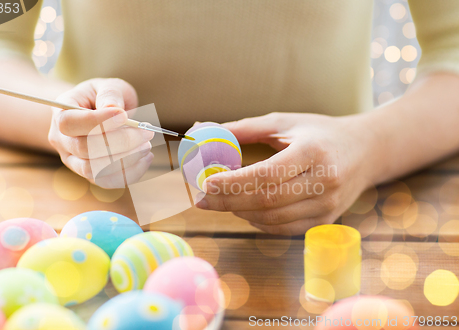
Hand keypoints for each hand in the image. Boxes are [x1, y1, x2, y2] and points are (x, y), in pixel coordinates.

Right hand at [48, 78, 154, 187]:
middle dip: (121, 142)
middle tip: (147, 133)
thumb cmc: (103, 97)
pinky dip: (130, 173)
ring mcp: (74, 161)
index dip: (97, 121)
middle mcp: (62, 141)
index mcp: (60, 113)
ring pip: (95, 170)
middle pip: (85, 149)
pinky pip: (108, 181)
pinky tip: (146, 158)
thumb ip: (110, 94)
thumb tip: (114, 109)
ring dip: (126, 159)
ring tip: (147, 145)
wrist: (99, 113)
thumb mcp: (107, 86)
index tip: (124, 116)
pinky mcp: (90, 175)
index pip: (70, 123)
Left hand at [195, 112, 376, 234]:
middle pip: (267, 200)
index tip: (206, 182)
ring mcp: (327, 206)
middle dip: (228, 202)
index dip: (233, 182)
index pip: (267, 174)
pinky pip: (283, 228)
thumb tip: (202, 131)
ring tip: (219, 202)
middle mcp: (324, 182)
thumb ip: (244, 129)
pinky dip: (258, 222)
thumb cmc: (320, 133)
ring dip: (240, 213)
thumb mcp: (284, 122)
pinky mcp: (325, 220)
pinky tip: (244, 210)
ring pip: (273, 219)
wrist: (365, 151)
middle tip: (202, 199)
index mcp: (313, 152)